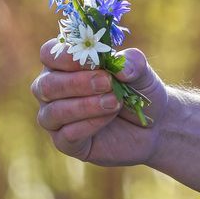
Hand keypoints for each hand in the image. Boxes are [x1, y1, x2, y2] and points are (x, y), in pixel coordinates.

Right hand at [31, 39, 170, 165]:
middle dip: (77, 82)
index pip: (49, 55)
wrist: (153, 128)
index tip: (93, 60)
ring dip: (85, 105)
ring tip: (114, 102)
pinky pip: (67, 135)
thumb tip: (121, 66)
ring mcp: (56, 118)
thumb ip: (133, 63)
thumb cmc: (139, 92)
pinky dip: (89, 124)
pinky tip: (109, 117)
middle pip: (46, 85)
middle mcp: (54, 90)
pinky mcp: (66, 143)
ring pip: (53, 111)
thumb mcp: (142, 73)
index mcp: (64, 65)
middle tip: (106, 82)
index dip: (65, 56)